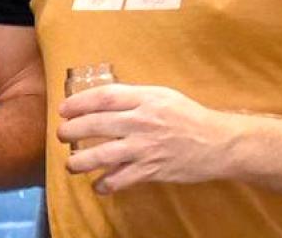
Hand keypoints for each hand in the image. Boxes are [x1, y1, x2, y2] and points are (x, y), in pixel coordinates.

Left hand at [58, 83, 236, 193]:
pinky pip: (122, 179)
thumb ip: (132, 97)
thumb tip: (99, 100)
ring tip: (71, 164)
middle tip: (60, 134)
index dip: (78, 102)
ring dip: (81, 161)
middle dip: (72, 129)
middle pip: (97, 124)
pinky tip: (98, 186)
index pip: (103, 97)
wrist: (220, 143)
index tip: (63, 109)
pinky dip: (106, 184)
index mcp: (144, 99)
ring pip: (104, 155)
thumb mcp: (161, 95)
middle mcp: (143, 122)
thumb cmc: (188, 116)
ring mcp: (146, 147)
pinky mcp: (153, 170)